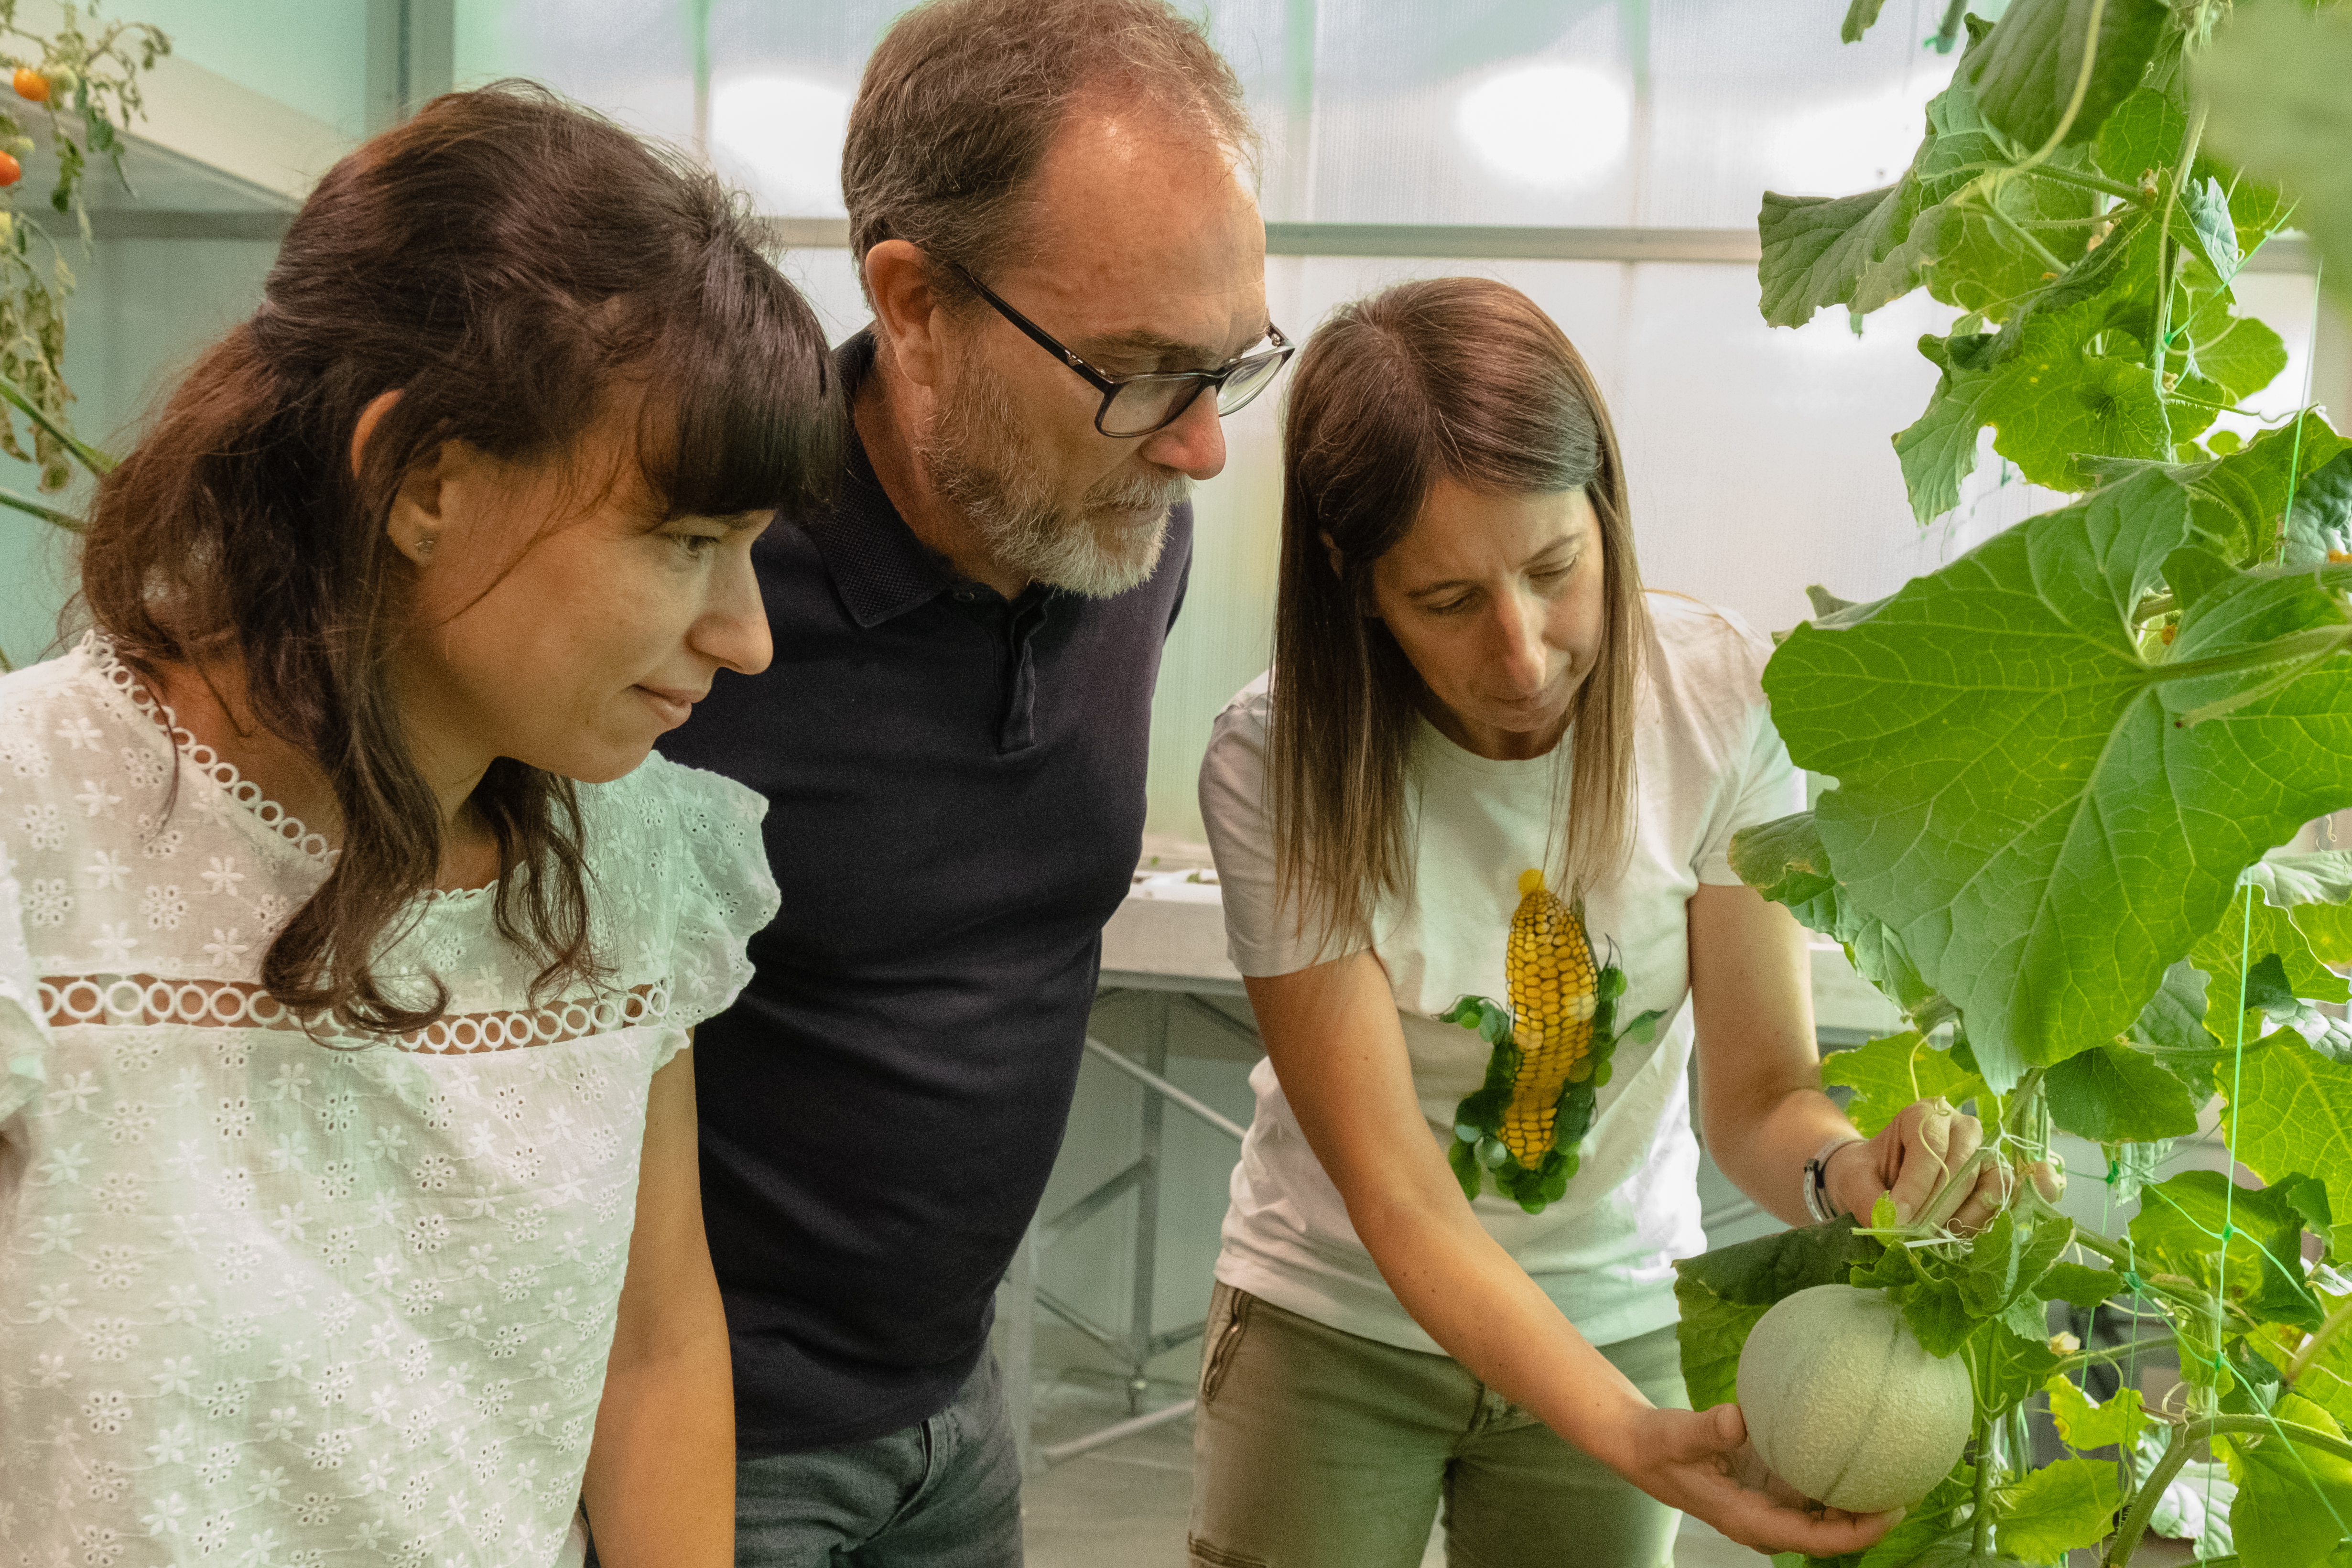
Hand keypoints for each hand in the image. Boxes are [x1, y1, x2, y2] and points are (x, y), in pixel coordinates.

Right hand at [1606, 1403, 1895, 1555]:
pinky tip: (1855, 1451)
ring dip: (1857, 1501)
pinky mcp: (1768, 1485)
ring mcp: (1769, 1503)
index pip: (1816, 1540)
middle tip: (1910, 1486)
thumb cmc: (1658, 1446)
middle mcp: (1766, 1518)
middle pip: (1830, 1534)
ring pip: (1824, 1514)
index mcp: (1749, 1520)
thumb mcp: (1677, 1436)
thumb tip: (1738, 1419)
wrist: (1641, 1448)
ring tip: (1895, 1470)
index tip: (1892, 1510)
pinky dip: (1835, 1478)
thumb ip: (1707, 1431)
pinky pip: (1811, 1490)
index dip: (1857, 1532)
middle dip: (1870, 1519)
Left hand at [1826, 1097, 2061, 1233]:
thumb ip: (1869, 1199)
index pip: (1930, 1147)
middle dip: (1937, 1207)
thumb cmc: (1869, 1171)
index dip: (1917, 1187)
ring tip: (1932, 1235)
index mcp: (1924, 1114)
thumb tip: (1890, 1224)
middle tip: (1915, 1234)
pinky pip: (2000, 1198)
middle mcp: (1961, 1126)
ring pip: (1988, 1183)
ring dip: (1962, 1215)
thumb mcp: (1855, 1180)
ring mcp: (1984, 1150)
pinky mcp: (1996, 1175)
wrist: (1880, 1174)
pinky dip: (1978, 1220)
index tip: (1899, 1219)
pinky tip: (1952, 1232)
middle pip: (1962, 1167)